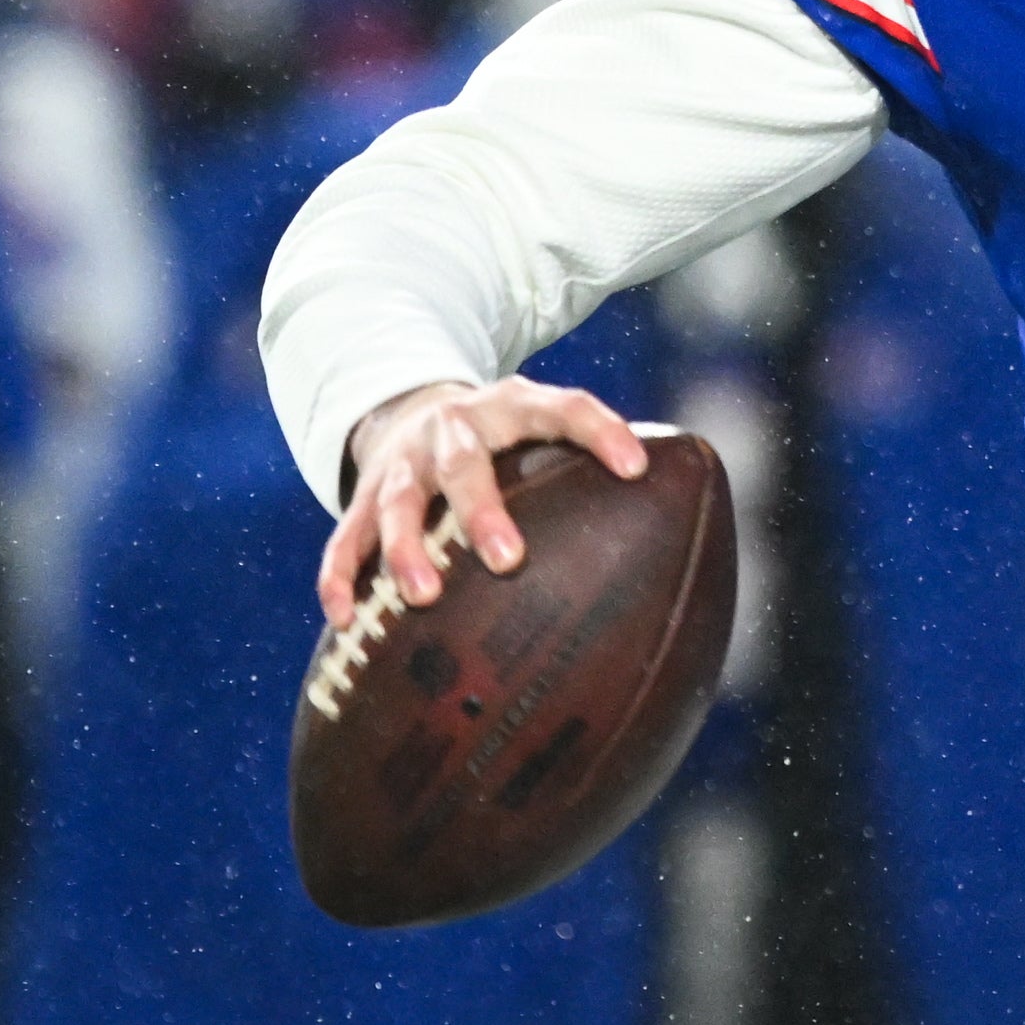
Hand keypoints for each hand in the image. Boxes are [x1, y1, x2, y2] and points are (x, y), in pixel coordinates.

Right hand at [319, 377, 649, 629]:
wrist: (411, 406)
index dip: (600, 430)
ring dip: (406, 548)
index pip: (564, 406)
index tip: (635, 468)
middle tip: (508, 560)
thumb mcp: (543, 433)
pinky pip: (346, 537)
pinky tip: (345, 619)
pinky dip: (342, 576)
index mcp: (512, 405)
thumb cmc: (505, 441)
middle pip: (465, 461)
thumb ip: (593, 474)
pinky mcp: (364, 495)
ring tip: (422, 597)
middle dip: (483, 510)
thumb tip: (682, 546)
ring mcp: (404, 462)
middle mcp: (453, 427)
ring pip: (399, 502)